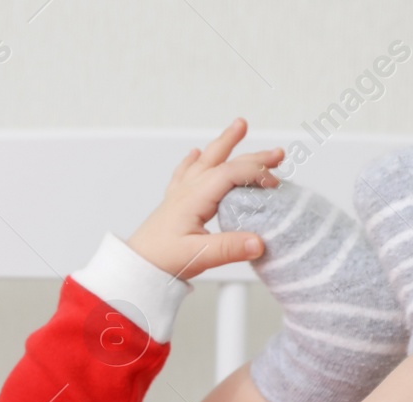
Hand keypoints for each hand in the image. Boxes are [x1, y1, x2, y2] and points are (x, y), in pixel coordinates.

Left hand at [125, 118, 284, 281]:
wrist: (135, 265)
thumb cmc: (161, 260)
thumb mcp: (198, 256)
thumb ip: (229, 249)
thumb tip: (259, 242)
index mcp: (194, 198)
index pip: (230, 174)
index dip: (256, 174)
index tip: (275, 184)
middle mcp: (187, 190)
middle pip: (223, 162)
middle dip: (253, 156)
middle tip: (277, 154)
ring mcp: (180, 194)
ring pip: (205, 161)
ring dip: (224, 144)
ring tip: (239, 126)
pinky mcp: (174, 203)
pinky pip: (185, 173)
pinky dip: (193, 160)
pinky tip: (195, 153)